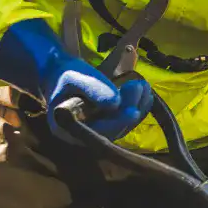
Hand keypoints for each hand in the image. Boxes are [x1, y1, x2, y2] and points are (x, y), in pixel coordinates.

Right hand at [0, 19, 152, 139]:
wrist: (61, 73)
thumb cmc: (65, 75)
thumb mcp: (75, 78)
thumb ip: (92, 89)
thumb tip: (115, 103)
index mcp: (67, 129)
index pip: (96, 132)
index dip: (116, 123)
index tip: (132, 110)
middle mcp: (82, 135)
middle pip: (113, 130)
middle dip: (129, 110)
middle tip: (138, 86)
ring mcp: (97, 131)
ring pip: (123, 124)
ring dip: (138, 106)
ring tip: (142, 85)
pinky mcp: (108, 124)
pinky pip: (126, 119)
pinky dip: (138, 106)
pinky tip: (146, 91)